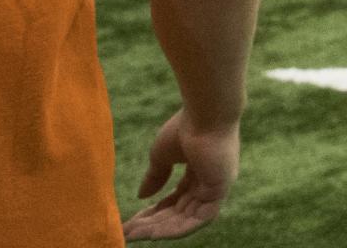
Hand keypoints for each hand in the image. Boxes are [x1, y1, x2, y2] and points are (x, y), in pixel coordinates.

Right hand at [124, 112, 237, 239]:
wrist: (204, 113)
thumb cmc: (185, 127)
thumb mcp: (162, 156)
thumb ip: (156, 176)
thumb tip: (142, 196)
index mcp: (199, 171)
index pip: (176, 199)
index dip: (153, 212)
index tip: (130, 221)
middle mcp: (209, 182)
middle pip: (179, 212)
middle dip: (152, 224)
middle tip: (126, 231)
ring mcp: (216, 187)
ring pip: (186, 219)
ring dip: (159, 229)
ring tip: (132, 233)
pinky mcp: (220, 191)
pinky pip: (198, 220)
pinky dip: (176, 229)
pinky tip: (153, 233)